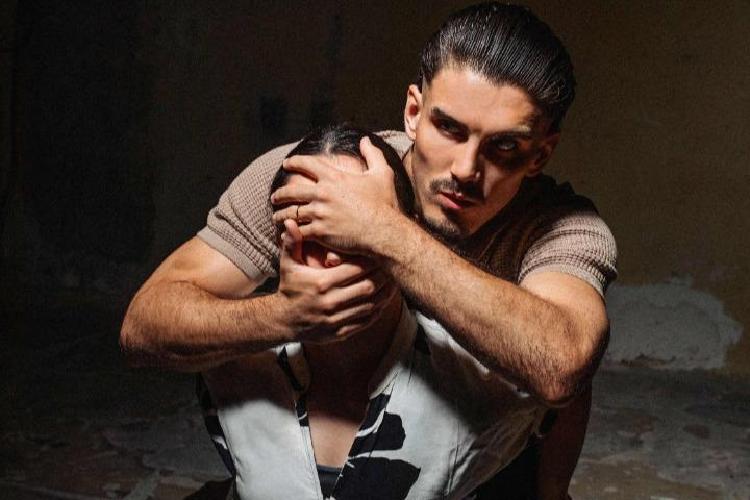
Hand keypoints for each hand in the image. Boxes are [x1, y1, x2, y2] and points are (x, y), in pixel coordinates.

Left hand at [271, 137, 400, 254]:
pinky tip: (285, 233)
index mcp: (335, 177)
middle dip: (280, 193)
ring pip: (291, 213)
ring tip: (276, 216)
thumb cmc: (384, 204)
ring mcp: (320, 213)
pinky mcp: (320, 232)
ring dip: (281, 214)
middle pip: (292, 191)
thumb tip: (365, 140)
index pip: (307, 164)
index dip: (294, 162)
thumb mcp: (382, 174)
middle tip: (275, 196)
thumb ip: (373, 154)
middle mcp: (323, 193)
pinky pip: (298, 231)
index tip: (286, 164)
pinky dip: (290, 232)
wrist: (383, 231)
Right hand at [275, 219, 396, 342]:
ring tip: (394, 283)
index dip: (371, 262)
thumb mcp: (288, 265)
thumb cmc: (289, 288)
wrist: (283, 321)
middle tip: (392, 267)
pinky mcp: (339, 333)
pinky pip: (365, 322)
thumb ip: (292, 243)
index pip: (354, 270)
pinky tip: (384, 301)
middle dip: (382, 277)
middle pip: (367, 287)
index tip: (379, 255)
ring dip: (385, 294)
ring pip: (370, 306)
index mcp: (321, 283)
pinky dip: (378, 311)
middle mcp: (330, 302)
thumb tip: (291, 221)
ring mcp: (335, 319)